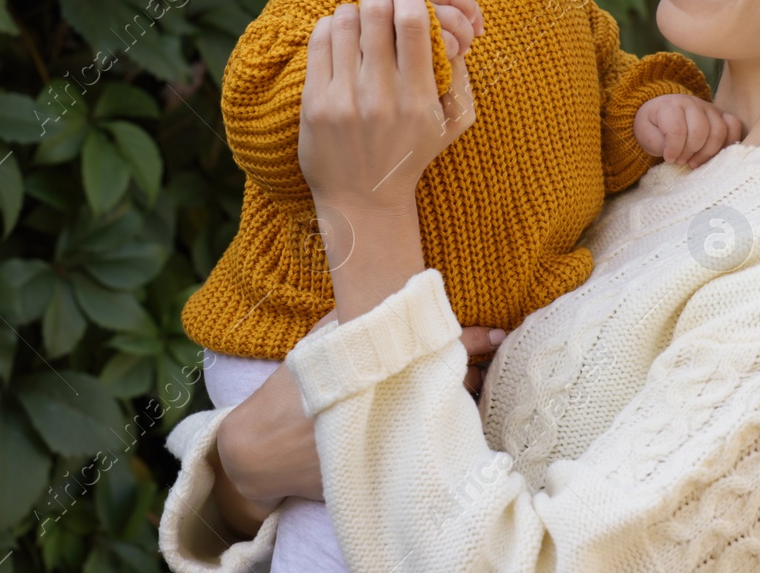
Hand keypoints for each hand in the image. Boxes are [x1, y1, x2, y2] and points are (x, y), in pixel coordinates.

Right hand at [208, 312, 506, 534]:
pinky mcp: (393, 470)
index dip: (475, 339)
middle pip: (457, 386)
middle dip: (476, 372)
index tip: (498, 333)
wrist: (261, 453)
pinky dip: (446, 432)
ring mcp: (395, 441)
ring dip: (465, 402)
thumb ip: (359, 313)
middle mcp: (392, 405)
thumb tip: (398, 289)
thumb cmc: (294, 390)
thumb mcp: (324, 339)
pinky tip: (451, 422)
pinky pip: (435, 445)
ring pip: (452, 417)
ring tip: (476, 387)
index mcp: (378, 369)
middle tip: (491, 360)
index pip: (440, 347)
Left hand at [299, 0, 476, 210]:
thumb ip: (460, 74)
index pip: (415, 23)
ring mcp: (345, 100)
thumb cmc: (412, 154)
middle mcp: (381, 97)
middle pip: (377, 14)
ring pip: (344, 22)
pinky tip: (338, 33)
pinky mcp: (315, 104)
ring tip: (359, 12)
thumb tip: (450, 25)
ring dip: (353, 7)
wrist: (364, 200)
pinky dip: (328, 26)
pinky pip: (319, 42)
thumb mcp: (453, 121)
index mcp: (420, 97)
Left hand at [633, 94, 743, 167]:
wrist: (661, 114)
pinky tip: (715, 154)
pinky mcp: (722, 114)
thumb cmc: (653, 126)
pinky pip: (734, 126)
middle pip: (700, 131)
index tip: (669, 158)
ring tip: (695, 161)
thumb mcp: (645, 134)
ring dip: (708, 152)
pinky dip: (728, 143)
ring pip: (719, 130)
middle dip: (691, 152)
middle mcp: (692, 103)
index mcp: (670, 106)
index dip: (674, 149)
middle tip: (682, 161)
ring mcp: (709, 108)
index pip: (677, 129)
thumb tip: (674, 154)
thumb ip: (657, 143)